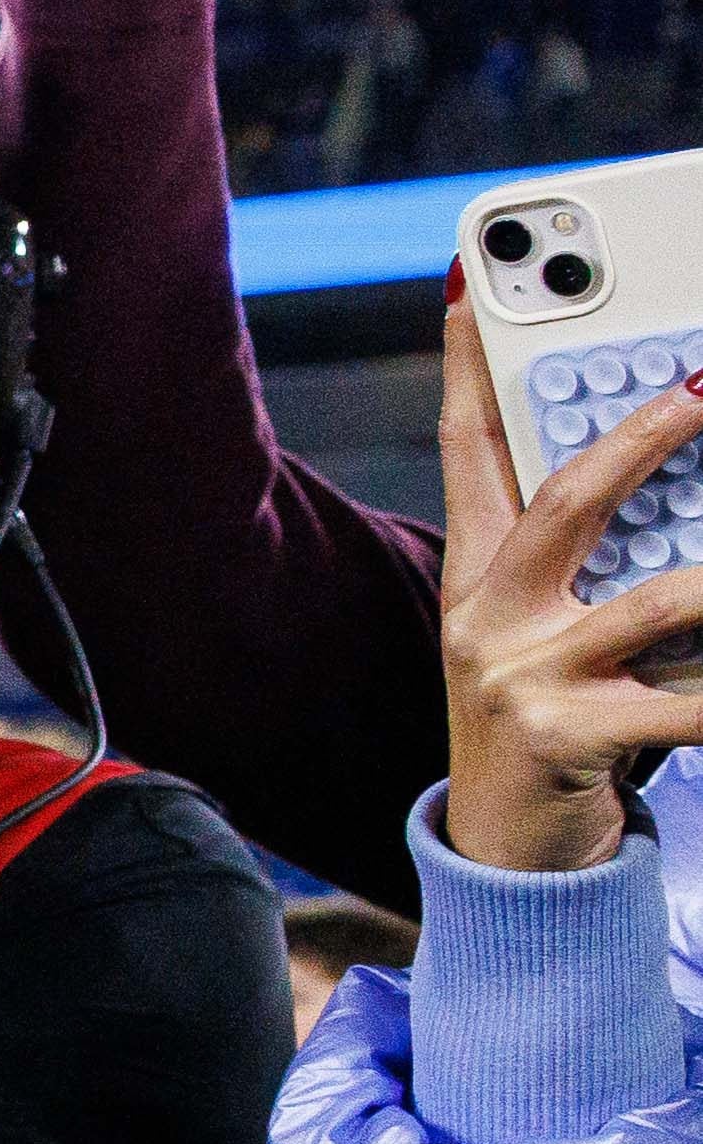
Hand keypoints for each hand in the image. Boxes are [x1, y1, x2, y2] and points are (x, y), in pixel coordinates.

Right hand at [429, 283, 702, 871]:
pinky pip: (687, 706)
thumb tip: (658, 467)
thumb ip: (592, 561)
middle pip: (563, 502)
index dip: (465, 367)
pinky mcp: (568, 740)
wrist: (504, 857)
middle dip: (637, 439)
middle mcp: (487, 619)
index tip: (471, 286)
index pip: (466, 453)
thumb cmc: (551, 723)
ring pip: (657, 602)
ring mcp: (522, 679)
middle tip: (702, 390)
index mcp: (479, 580)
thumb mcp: (546, 635)